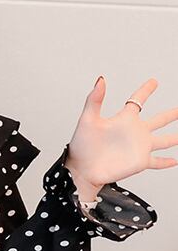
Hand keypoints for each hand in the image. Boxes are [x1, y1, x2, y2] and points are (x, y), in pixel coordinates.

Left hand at [65, 76, 177, 193]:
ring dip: (174, 138)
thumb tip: (101, 80)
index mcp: (124, 119)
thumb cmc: (81, 146)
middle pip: (158, 120)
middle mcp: (134, 132)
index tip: (153, 82)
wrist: (82, 170)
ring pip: (163, 140)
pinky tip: (174, 161)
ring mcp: (139, 147)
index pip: (138, 100)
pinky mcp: (140, 162)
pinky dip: (166, 162)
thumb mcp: (87, 119)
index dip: (145, 90)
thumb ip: (94, 99)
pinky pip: (157, 162)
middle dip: (171, 114)